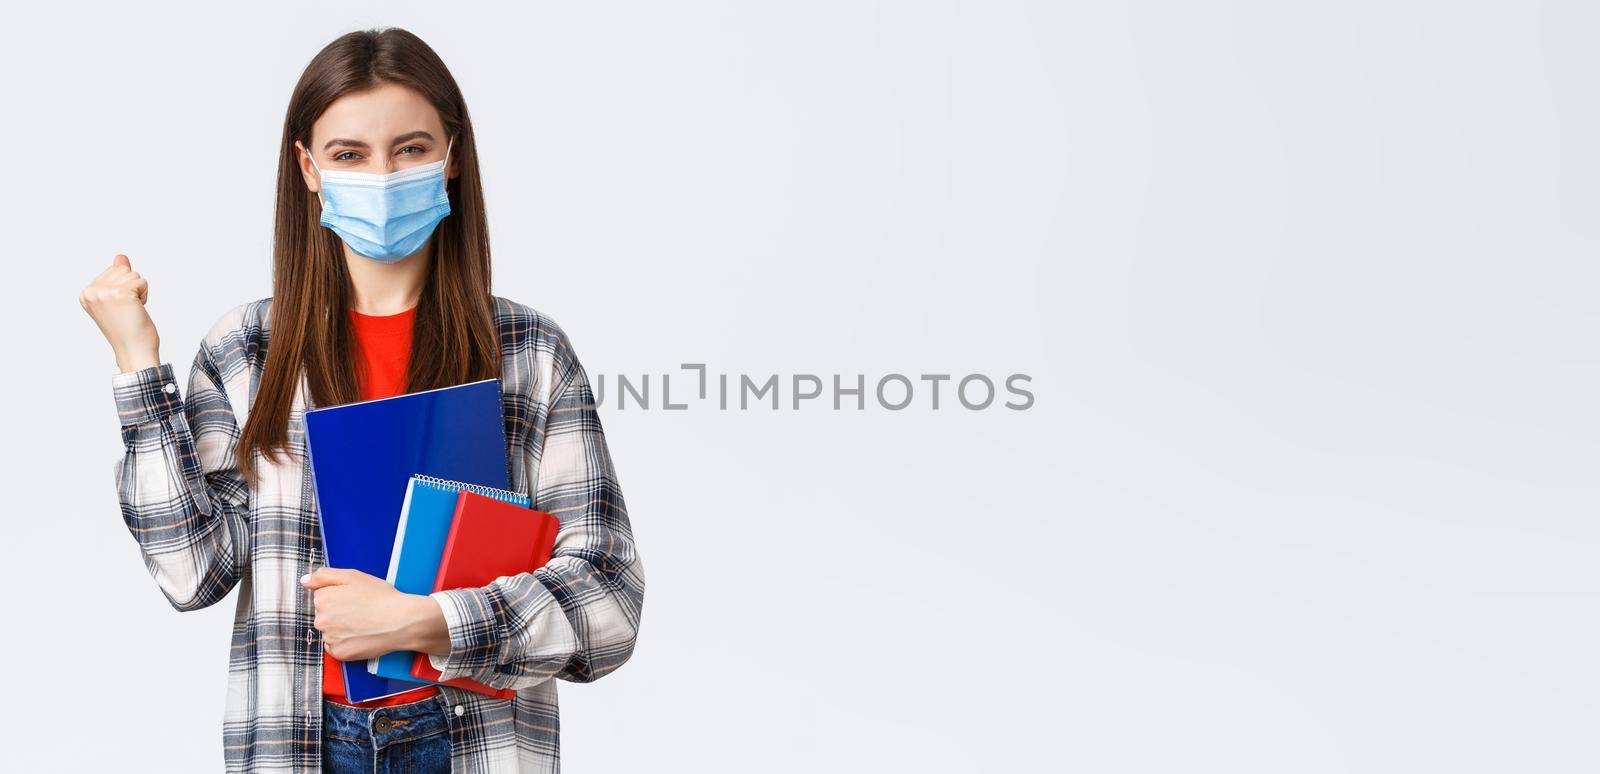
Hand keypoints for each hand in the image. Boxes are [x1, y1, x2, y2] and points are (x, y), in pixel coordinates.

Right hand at [80, 254, 159, 372]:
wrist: (134, 351)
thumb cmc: (128, 329)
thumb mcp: (119, 300)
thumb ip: (117, 277)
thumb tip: (120, 257)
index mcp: (86, 294)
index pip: (113, 271)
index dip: (123, 288)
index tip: (119, 308)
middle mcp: (91, 292)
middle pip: (123, 270)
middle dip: (131, 288)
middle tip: (127, 310)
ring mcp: (104, 292)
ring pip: (133, 274)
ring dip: (138, 292)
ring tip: (131, 311)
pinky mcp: (121, 293)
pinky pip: (142, 281)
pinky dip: (144, 295)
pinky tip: (138, 310)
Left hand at [301, 567, 448, 660]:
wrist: (402, 621)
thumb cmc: (381, 597)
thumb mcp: (353, 576)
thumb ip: (324, 575)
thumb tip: (304, 581)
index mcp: (322, 599)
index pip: (322, 596)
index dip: (340, 595)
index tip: (355, 597)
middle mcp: (321, 620)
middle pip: (324, 614)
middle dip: (338, 612)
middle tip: (361, 610)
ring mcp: (329, 639)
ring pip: (330, 631)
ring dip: (341, 628)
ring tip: (363, 623)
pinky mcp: (339, 654)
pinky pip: (336, 646)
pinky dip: (346, 642)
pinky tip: (361, 635)